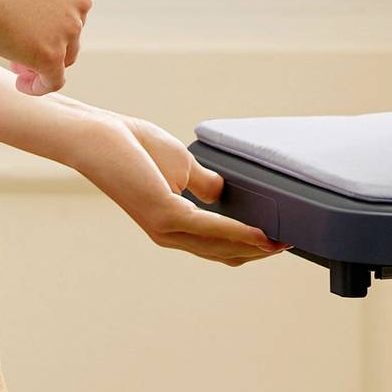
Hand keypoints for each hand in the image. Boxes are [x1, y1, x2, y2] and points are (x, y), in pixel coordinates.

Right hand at [0, 0, 91, 93]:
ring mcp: (69, 27)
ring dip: (43, 62)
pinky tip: (22, 85)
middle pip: (71, 29)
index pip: (73, 1)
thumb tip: (24, 4)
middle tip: (20, 47)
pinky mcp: (51, 54)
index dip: (52, 17)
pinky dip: (40, 86)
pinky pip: (53, 80)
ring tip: (18, 66)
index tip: (30, 23)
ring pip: (64, 55)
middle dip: (48, 39)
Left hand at [79, 113, 283, 265]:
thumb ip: (204, 184)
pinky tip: (260, 234)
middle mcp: (169, 233)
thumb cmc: (133, 146)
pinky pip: (212, 229)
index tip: (277, 242)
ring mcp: (167, 228)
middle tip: (289, 244)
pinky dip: (239, 234)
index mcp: (172, 224)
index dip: (248, 247)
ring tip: (283, 243)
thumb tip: (224, 193)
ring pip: (221, 248)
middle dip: (258, 251)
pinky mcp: (166, 216)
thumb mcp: (181, 166)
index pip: (215, 246)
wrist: (101, 137)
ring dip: (255, 247)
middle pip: (223, 254)